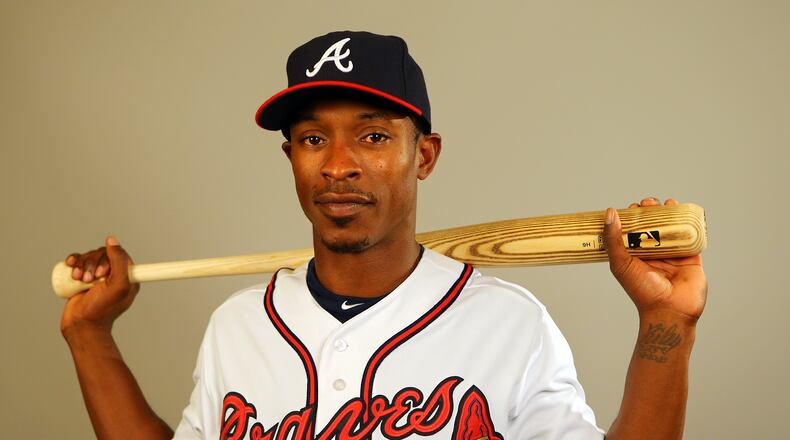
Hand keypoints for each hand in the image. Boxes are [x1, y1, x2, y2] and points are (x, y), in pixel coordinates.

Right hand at [60, 236, 139, 337]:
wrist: (81, 325)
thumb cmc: (102, 309)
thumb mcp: (118, 284)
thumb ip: (120, 261)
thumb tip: (112, 240)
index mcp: (128, 277)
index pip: (119, 254)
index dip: (108, 259)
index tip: (102, 273)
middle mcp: (114, 275)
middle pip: (102, 254)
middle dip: (92, 263)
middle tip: (89, 279)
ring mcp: (97, 276)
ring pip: (89, 257)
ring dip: (81, 264)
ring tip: (78, 279)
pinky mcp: (83, 278)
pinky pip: (78, 261)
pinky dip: (73, 261)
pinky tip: (70, 266)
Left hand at [603, 197, 706, 322]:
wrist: (670, 310)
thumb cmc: (642, 290)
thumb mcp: (621, 263)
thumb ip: (613, 239)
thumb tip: (610, 213)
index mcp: (635, 255)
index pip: (632, 230)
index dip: (632, 217)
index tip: (632, 207)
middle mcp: (653, 253)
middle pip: (653, 225)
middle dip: (651, 211)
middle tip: (648, 204)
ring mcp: (672, 254)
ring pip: (671, 227)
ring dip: (669, 212)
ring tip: (665, 203)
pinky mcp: (690, 256)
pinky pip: (691, 235)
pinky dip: (688, 221)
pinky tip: (683, 209)